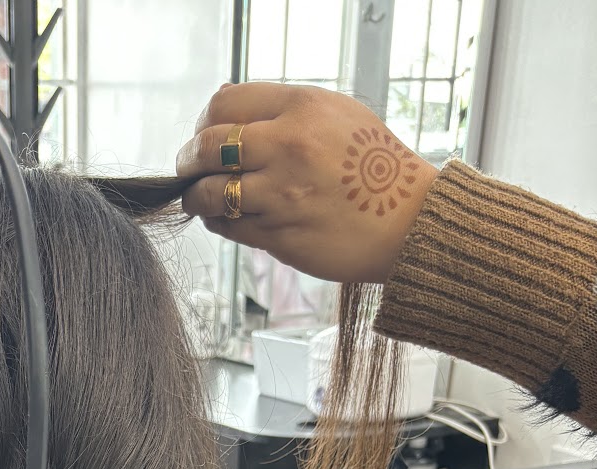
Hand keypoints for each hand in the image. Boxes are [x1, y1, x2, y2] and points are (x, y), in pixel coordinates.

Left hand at [176, 84, 438, 283]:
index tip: (203, 135)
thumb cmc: (374, 168)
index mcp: (302, 108)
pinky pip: (227, 227)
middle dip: (188, 159)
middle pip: (207, 146)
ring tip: (201, 198)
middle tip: (187, 168)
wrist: (409, 221)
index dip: (204, 122)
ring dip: (196, 197)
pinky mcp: (278, 235)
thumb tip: (225, 106)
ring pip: (208, 193)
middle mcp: (288, 147)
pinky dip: (218, 222)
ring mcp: (281, 194)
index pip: (225, 104)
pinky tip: (225, 218)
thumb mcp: (337, 115)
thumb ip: (284, 110)